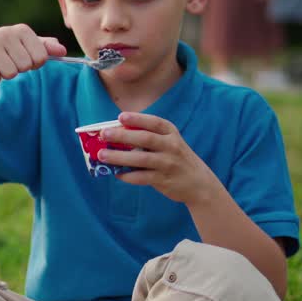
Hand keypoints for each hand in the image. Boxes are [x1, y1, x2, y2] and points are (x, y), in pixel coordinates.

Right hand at [0, 24, 66, 84]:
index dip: (34, 64)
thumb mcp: (25, 45)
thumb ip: (44, 47)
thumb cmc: (5, 48)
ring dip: (4, 75)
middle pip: (25, 67)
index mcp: (22, 30)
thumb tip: (63, 51)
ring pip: (10, 73)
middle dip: (18, 70)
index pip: (41, 58)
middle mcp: (6, 33)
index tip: (24, 58)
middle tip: (8, 62)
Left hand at [96, 112, 221, 204]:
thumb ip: (150, 138)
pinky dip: (127, 175)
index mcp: (171, 133)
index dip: (137, 119)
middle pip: (145, 138)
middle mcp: (171, 146)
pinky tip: (116, 173)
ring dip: (119, 156)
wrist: (199, 183)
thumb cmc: (177, 159)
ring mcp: (168, 164)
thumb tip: (116, 135)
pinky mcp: (164, 180)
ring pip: (141, 159)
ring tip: (102, 155)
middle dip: (123, 135)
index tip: (120, 117)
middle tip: (104, 134)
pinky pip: (142, 177)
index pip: (154, 122)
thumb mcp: (170, 143)